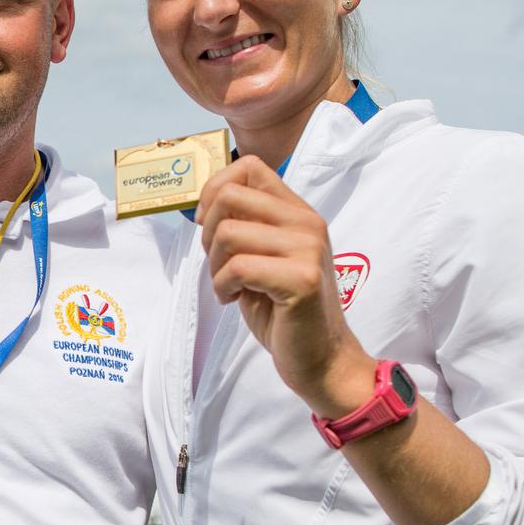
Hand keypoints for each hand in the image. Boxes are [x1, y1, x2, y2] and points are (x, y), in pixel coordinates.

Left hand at [196, 155, 374, 417]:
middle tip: (218, 262)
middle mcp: (306, 222)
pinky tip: (235, 300)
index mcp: (297, 212)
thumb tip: (202, 204)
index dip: (215, 188)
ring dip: (214, 266)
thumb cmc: (283, 309)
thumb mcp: (263, 256)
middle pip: (230, 197)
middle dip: (208, 232)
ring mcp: (307, 249)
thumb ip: (245, 226)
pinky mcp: (301, 279)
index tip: (207, 221)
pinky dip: (223, 287)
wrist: (321, 358)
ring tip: (230, 286)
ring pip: (228, 233)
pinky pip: (237, 267)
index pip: (249, 166)